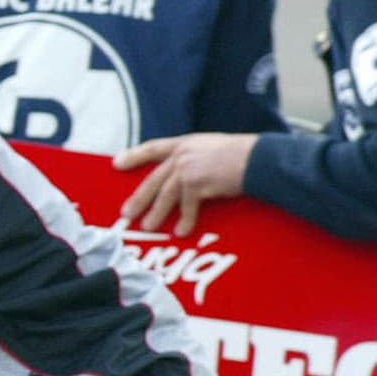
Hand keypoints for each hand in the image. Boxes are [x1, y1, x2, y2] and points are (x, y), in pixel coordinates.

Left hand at [114, 133, 257, 236]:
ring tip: (148, 227)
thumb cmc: (243, 156)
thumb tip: (182, 177)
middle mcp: (183, 154)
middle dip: (139, 198)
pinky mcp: (197, 183)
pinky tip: (181, 232)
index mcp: (185, 143)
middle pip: (153, 179)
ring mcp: (188, 168)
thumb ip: (194, 158)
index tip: (116, 163)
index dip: (133, 155)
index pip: (152, 147)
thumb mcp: (213, 149)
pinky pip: (186, 207)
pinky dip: (185, 221)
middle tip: (126, 214)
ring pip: (165, 195)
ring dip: (156, 214)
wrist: (260, 159)